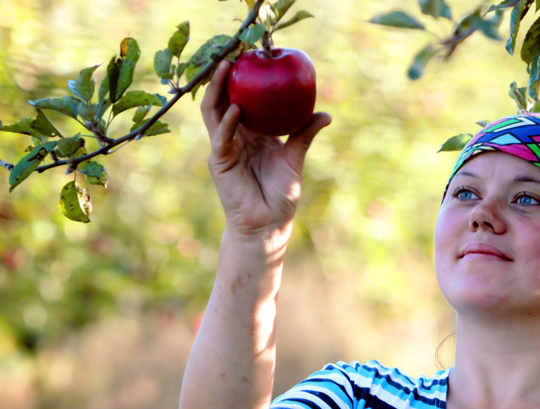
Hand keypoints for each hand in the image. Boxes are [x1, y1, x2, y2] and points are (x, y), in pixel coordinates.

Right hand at [201, 59, 330, 244]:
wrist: (268, 225)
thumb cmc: (281, 195)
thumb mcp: (295, 158)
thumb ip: (304, 134)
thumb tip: (325, 114)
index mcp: (251, 133)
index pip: (242, 99)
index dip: (243, 79)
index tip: (252, 57)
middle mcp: (234, 136)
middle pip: (223, 99)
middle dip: (225, 76)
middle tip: (235, 52)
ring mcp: (224, 148)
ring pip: (214, 112)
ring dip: (218, 90)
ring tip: (227, 68)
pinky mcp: (220, 162)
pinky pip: (221, 137)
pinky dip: (228, 122)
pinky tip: (237, 109)